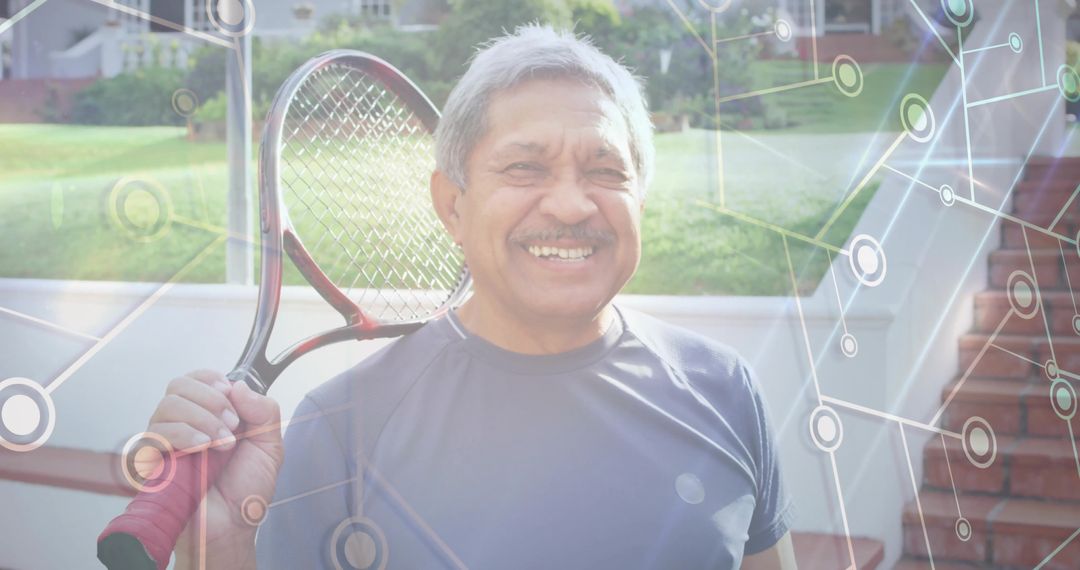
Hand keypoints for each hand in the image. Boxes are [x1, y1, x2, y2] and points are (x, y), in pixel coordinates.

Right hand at [146, 370, 283, 568]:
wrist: (233, 527)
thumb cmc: (246, 490)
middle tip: (233, 424)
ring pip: (167, 405)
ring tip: (223, 443)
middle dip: (210, 398)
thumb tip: (239, 386)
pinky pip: (154, 434)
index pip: (198, 379)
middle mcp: (185, 424)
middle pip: (179, 385)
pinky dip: (182, 433)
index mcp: (210, 415)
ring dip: (201, 417)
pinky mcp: (152, 462)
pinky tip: (203, 447)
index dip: (212, 380)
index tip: (230, 394)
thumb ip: (264, 411)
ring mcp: (166, 442)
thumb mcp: (269, 446)